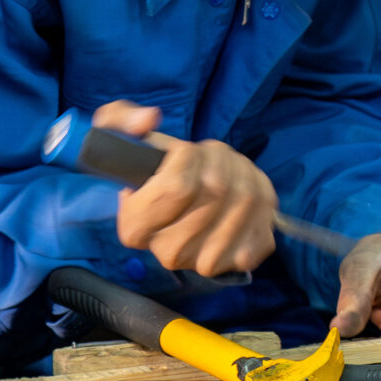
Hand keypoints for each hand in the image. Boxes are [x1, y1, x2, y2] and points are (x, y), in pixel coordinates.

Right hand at [99, 101, 278, 277]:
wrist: (173, 202)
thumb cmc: (148, 168)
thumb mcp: (116, 136)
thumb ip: (121, 119)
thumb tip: (148, 120)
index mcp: (135, 228)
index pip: (177, 187)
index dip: (189, 157)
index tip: (186, 151)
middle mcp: (169, 252)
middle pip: (215, 191)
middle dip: (219, 159)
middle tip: (212, 154)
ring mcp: (205, 262)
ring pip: (244, 202)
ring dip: (244, 172)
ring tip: (230, 167)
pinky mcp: (238, 261)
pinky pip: (264, 220)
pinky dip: (263, 196)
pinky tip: (247, 190)